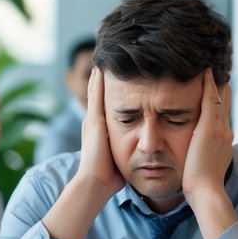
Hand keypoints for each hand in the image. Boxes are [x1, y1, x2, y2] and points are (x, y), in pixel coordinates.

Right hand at [75, 67, 125, 201]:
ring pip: (95, 89)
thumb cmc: (110, 177)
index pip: (106, 103)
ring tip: (106, 55)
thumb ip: (130, 149)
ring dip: (100, 73)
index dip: (110, 89)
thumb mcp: (122, 157)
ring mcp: (92, 119)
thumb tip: (145, 149)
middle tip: (110, 57)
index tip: (119, 73)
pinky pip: (95, 94)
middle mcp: (94, 120)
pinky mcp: (94, 121)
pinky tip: (101, 66)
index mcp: (100, 129)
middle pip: (98, 91)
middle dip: (103, 75)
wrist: (95, 183)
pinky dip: (97, 80)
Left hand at [181, 71, 233, 207]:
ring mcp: (218, 129)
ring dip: (216, 82)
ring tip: (213, 66)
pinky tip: (206, 72)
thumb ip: (206, 158)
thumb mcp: (207, 168)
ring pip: (219, 99)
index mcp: (225, 142)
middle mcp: (225, 132)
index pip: (223, 116)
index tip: (220, 90)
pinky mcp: (208, 127)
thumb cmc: (202, 186)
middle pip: (225, 104)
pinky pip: (209, 99)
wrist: (207, 191)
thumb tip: (201, 155)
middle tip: (220, 71)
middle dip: (222, 88)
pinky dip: (208, 85)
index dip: (223, 103)